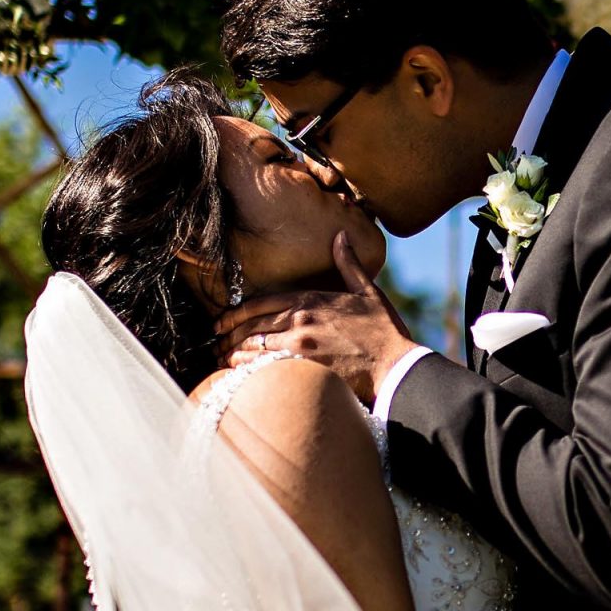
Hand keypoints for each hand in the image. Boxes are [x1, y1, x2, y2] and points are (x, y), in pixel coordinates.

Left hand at [215, 232, 422, 406]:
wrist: (394, 363)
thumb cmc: (382, 330)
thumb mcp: (367, 291)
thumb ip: (348, 264)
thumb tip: (340, 236)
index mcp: (310, 299)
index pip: (260, 302)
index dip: (235, 313)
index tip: (221, 322)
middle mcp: (300, 319)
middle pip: (252, 325)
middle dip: (229, 335)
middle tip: (216, 343)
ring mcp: (300, 344)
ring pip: (254, 347)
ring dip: (235, 353)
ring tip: (224, 359)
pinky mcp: (304, 367)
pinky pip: (266, 368)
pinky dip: (248, 369)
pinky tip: (240, 374)